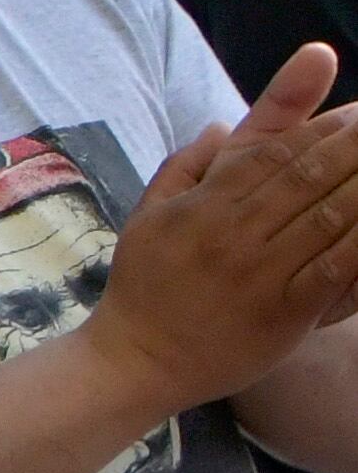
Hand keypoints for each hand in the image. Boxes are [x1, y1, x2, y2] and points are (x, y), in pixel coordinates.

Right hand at [86, 44, 357, 411]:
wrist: (138, 360)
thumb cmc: (146, 285)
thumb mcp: (148, 216)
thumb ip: (184, 166)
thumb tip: (221, 126)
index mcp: (202, 204)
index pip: (272, 151)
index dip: (321, 128)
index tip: (356, 112)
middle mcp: (232, 231)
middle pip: (308, 175)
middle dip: (355, 146)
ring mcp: (260, 272)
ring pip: (329, 216)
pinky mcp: (284, 312)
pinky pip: (335, 269)